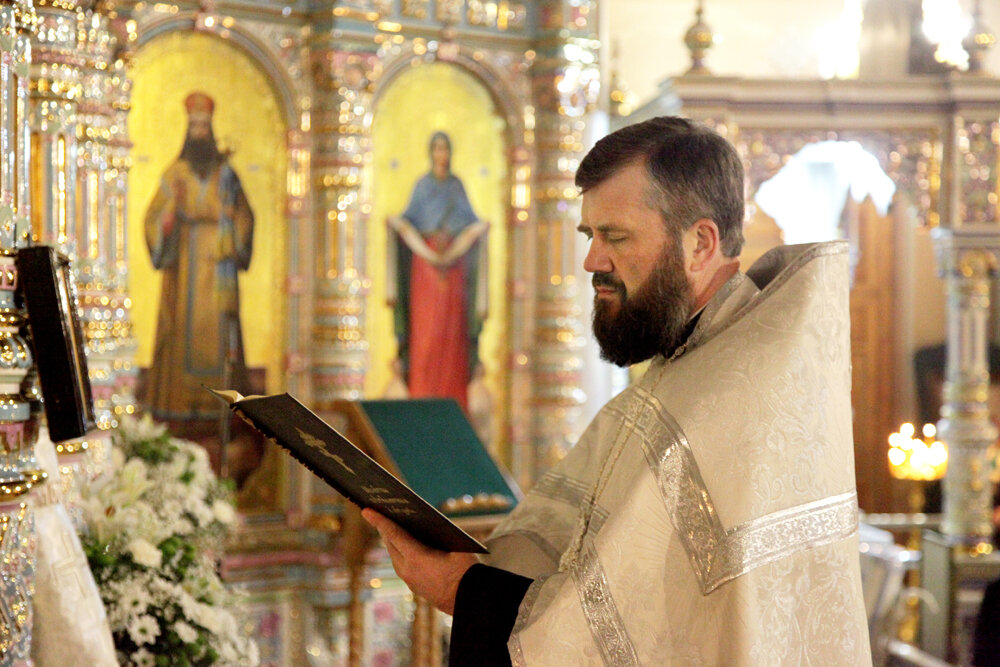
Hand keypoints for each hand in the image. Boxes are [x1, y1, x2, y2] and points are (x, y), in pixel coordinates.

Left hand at [362, 508, 477, 614]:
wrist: (470, 602)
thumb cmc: (466, 571)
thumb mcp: (455, 546)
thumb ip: (439, 535)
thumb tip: (427, 526)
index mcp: (417, 558)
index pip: (394, 534)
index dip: (380, 520)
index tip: (366, 510)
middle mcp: (408, 571)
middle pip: (391, 545)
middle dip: (384, 529)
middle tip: (379, 513)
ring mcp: (410, 581)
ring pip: (395, 556)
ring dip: (392, 541)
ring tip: (391, 527)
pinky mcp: (415, 587)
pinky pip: (402, 566)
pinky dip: (400, 553)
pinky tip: (406, 547)